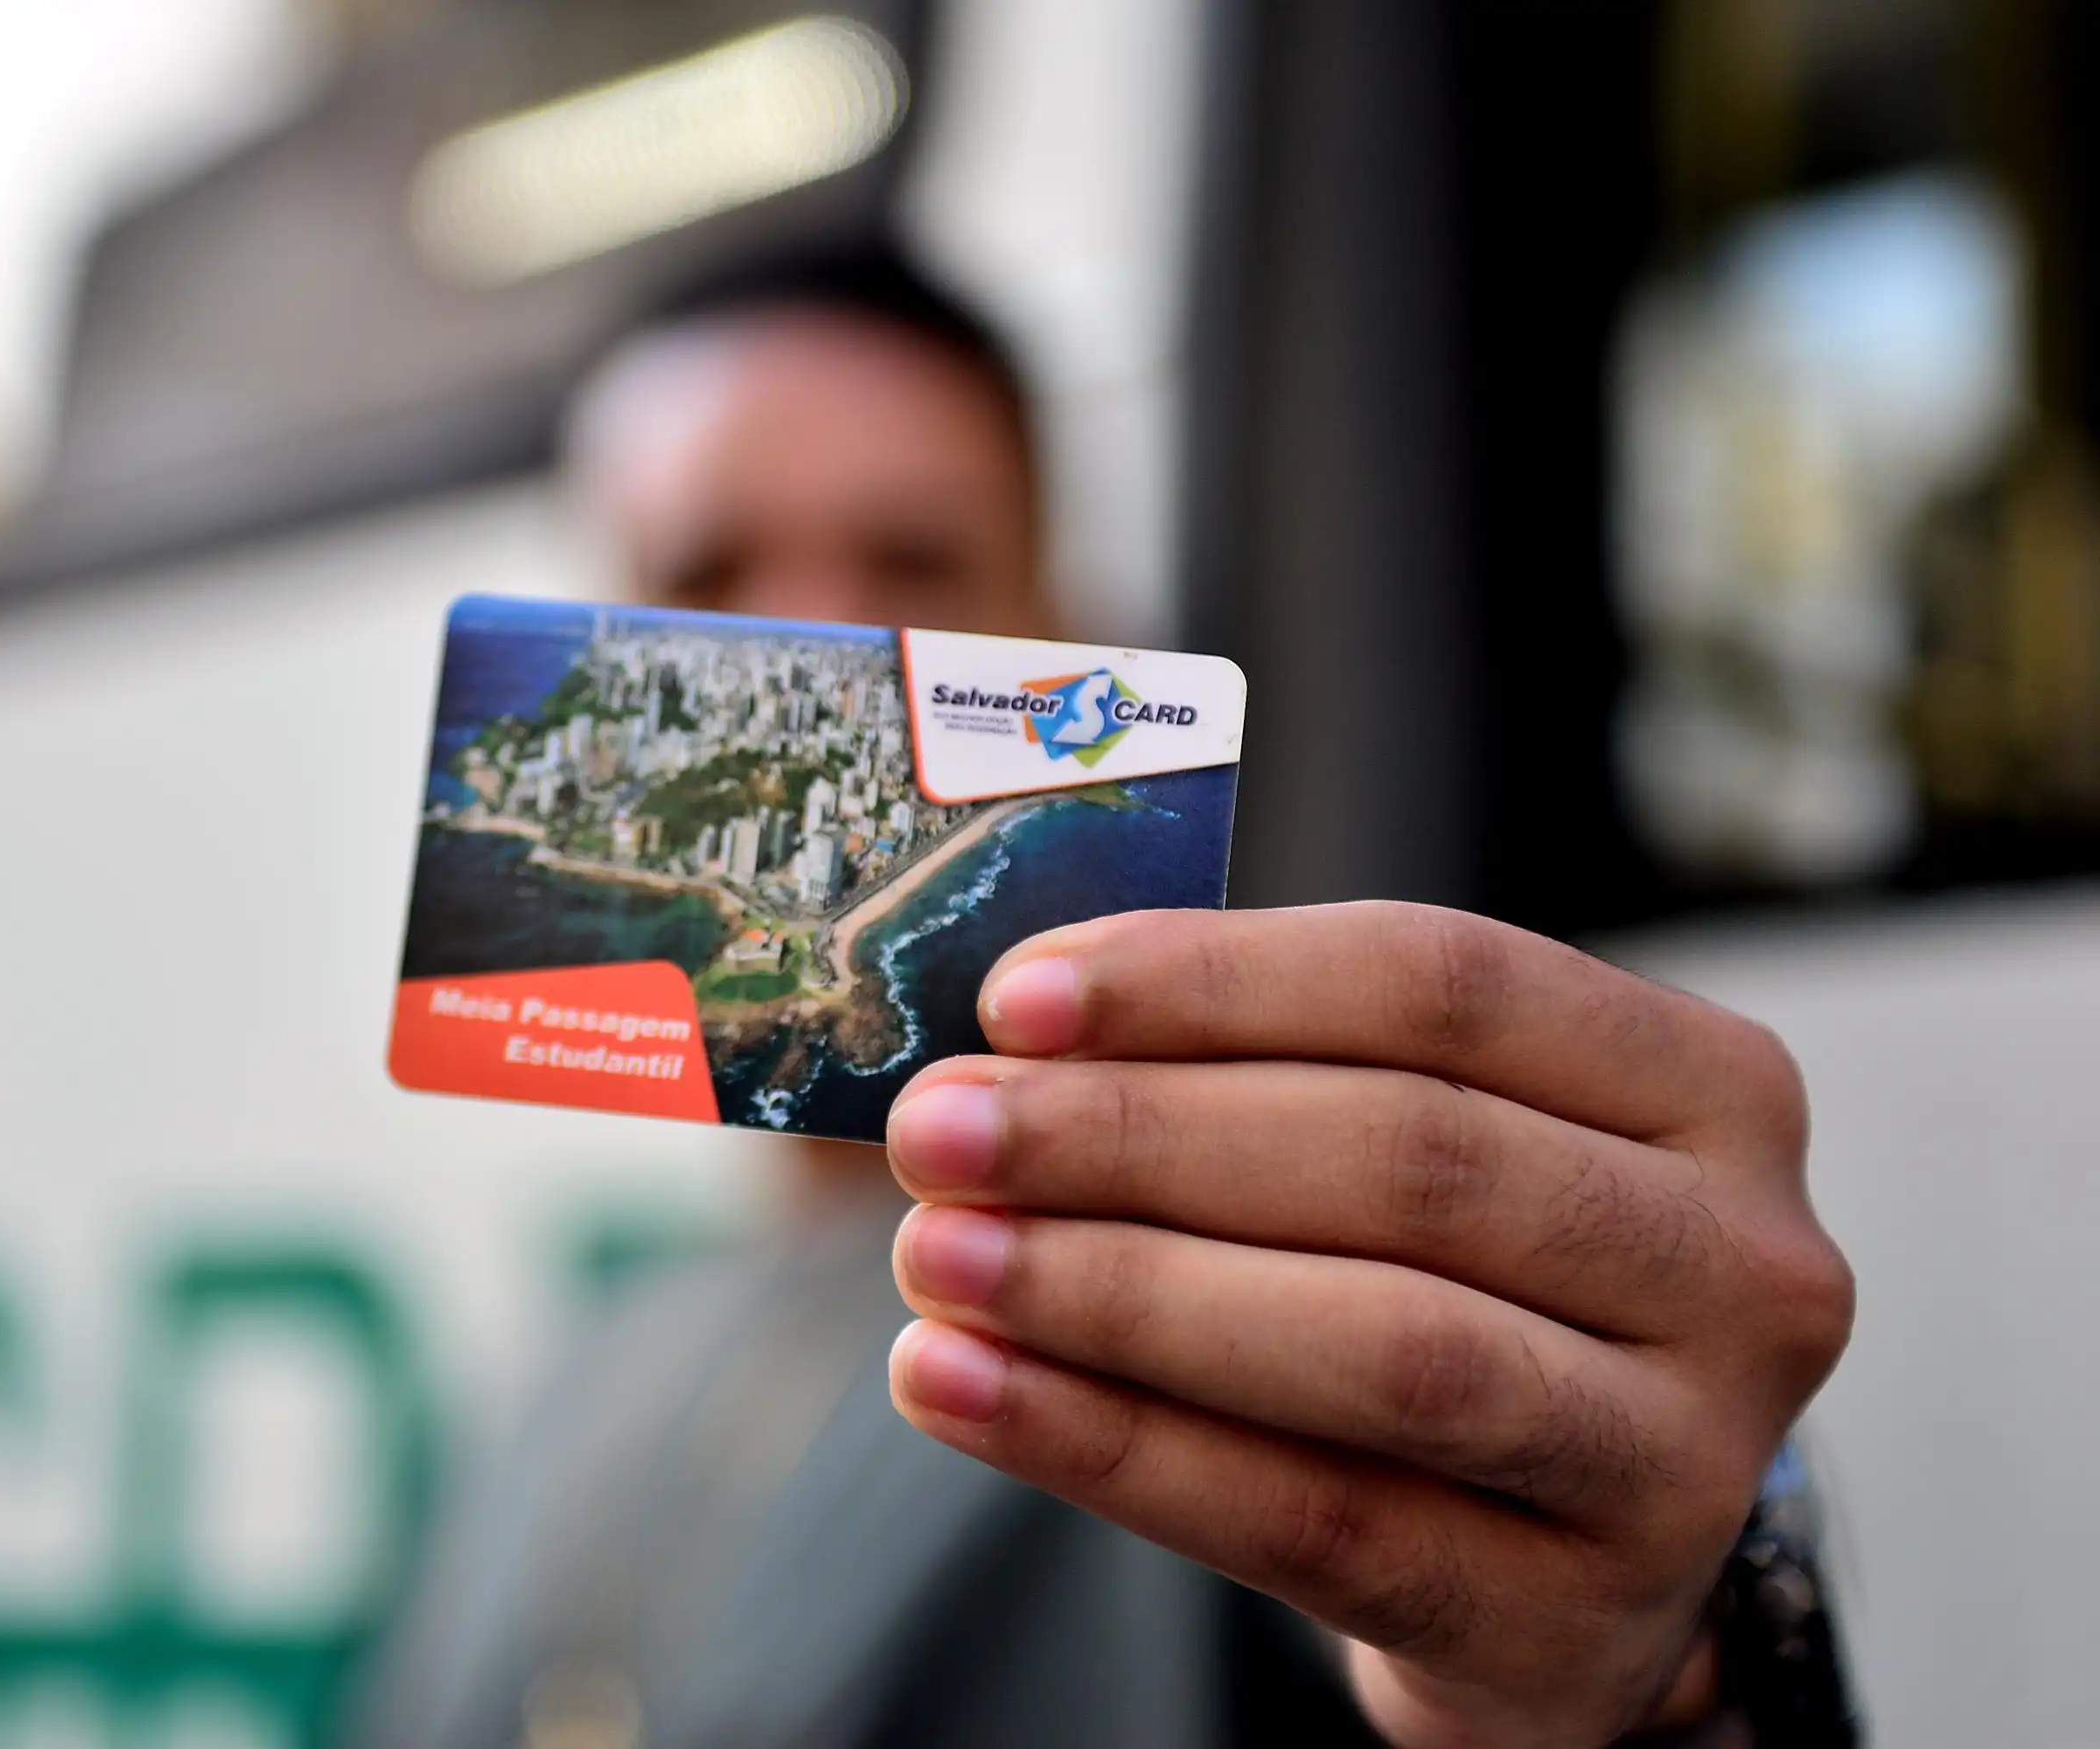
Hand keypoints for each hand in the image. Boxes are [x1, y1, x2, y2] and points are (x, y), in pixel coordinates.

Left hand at [881, 904, 1852, 1748]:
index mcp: (1707, 1087)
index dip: (1213, 980)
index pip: (1445, 980)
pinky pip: (1317, 1525)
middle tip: (940, 1132)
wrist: (1550, 1566)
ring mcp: (1686, 1460)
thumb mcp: (1422, 1152)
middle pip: (1408, 1157)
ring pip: (1383, 1347)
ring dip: (1122, 1291)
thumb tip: (1011, 1028)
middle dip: (1136, 1137)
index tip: (1015, 999)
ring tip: (940, 1259)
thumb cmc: (1452, 1290)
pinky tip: (964, 1390)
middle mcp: (1743, 1264)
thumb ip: (1261, 1069)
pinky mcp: (1579, 1626)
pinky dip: (1115, 1448)